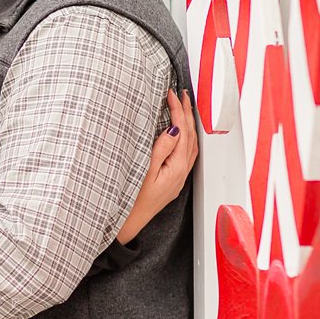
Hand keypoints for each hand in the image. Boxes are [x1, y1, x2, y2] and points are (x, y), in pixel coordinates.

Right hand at [117, 89, 198, 243]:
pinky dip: (186, 137)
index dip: (178, 111)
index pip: (181, 132)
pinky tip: (180, 133)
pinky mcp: (173, 179)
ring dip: (188, 124)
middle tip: (181, 95)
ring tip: (183, 108)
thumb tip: (174, 129)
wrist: (129, 223)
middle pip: (190, 137)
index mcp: (175, 168)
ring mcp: (178, 177)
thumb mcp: (144, 172)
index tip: (172, 95)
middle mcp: (181, 172)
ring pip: (190, 144)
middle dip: (187, 113)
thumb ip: (160, 150)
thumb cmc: (132, 200)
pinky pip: (186, 153)